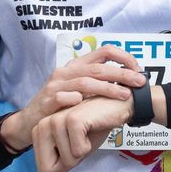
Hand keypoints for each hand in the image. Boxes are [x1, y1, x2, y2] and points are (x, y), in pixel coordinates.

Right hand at [0, 44, 147, 150]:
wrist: (31, 120)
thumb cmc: (61, 105)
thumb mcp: (79, 89)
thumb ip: (98, 83)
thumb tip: (128, 81)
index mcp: (77, 65)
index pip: (103, 51)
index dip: (123, 57)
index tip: (137, 69)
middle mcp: (66, 71)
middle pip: (98, 68)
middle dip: (122, 74)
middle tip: (139, 82)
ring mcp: (56, 85)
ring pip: (85, 82)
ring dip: (107, 88)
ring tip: (124, 95)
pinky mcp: (48, 100)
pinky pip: (64, 97)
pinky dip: (77, 99)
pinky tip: (88, 104)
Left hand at [33, 96, 133, 171]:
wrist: (114, 110)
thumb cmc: (93, 129)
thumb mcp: (74, 154)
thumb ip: (58, 170)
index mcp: (38, 132)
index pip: (44, 171)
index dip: (63, 166)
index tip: (73, 148)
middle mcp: (42, 125)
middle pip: (50, 168)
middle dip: (71, 162)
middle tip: (80, 143)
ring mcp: (56, 121)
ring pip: (66, 160)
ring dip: (82, 153)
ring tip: (86, 135)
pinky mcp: (72, 120)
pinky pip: (78, 151)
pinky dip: (89, 146)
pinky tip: (92, 129)